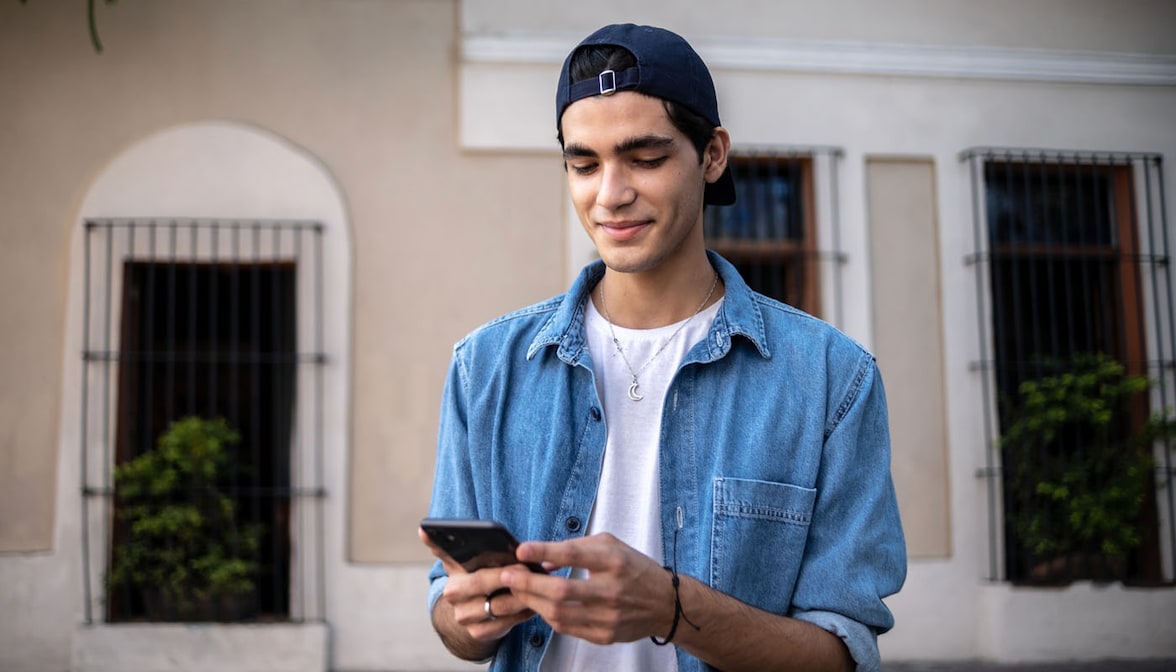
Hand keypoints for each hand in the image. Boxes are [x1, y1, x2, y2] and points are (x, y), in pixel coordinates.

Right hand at [418, 528, 535, 645]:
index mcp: (453, 567)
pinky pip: (504, 623)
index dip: (432, 540)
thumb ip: (482, 546)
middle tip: (525, 569)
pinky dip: (521, 614)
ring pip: (496, 605)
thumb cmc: (488, 575)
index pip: (439, 550)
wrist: (479, 612)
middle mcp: (453, 591)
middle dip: (505, 575)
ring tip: (537, 586)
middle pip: (480, 581)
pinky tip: (534, 605)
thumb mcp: (481, 559)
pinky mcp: (476, 632)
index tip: (425, 528)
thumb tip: (501, 542)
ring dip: (520, 596)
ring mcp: (462, 614)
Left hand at [501, 533, 674, 644]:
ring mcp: (609, 616)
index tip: (522, 549)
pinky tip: (539, 605)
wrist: (665, 604)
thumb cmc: (635, 569)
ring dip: (533, 601)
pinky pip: (566, 627)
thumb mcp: (611, 545)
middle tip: (507, 575)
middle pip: (562, 590)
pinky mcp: (605, 635)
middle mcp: (612, 590)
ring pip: (559, 613)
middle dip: (528, 583)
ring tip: (518, 590)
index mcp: (615, 561)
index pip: (575, 555)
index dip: (545, 551)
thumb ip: (576, 547)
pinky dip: (548, 615)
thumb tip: (542, 559)